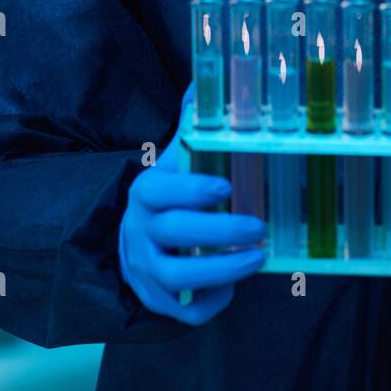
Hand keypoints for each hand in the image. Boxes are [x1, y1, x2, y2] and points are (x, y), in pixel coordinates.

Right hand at [119, 83, 265, 324]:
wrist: (131, 240)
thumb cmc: (168, 194)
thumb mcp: (174, 159)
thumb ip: (192, 124)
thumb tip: (205, 80)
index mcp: (145, 193)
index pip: (160, 189)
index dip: (191, 188)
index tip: (226, 186)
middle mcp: (139, 232)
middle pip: (175, 232)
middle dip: (220, 231)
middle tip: (259, 225)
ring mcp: (145, 269)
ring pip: (179, 276)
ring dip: (222, 269)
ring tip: (258, 257)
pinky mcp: (156, 299)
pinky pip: (185, 309)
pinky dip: (212, 301)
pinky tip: (232, 285)